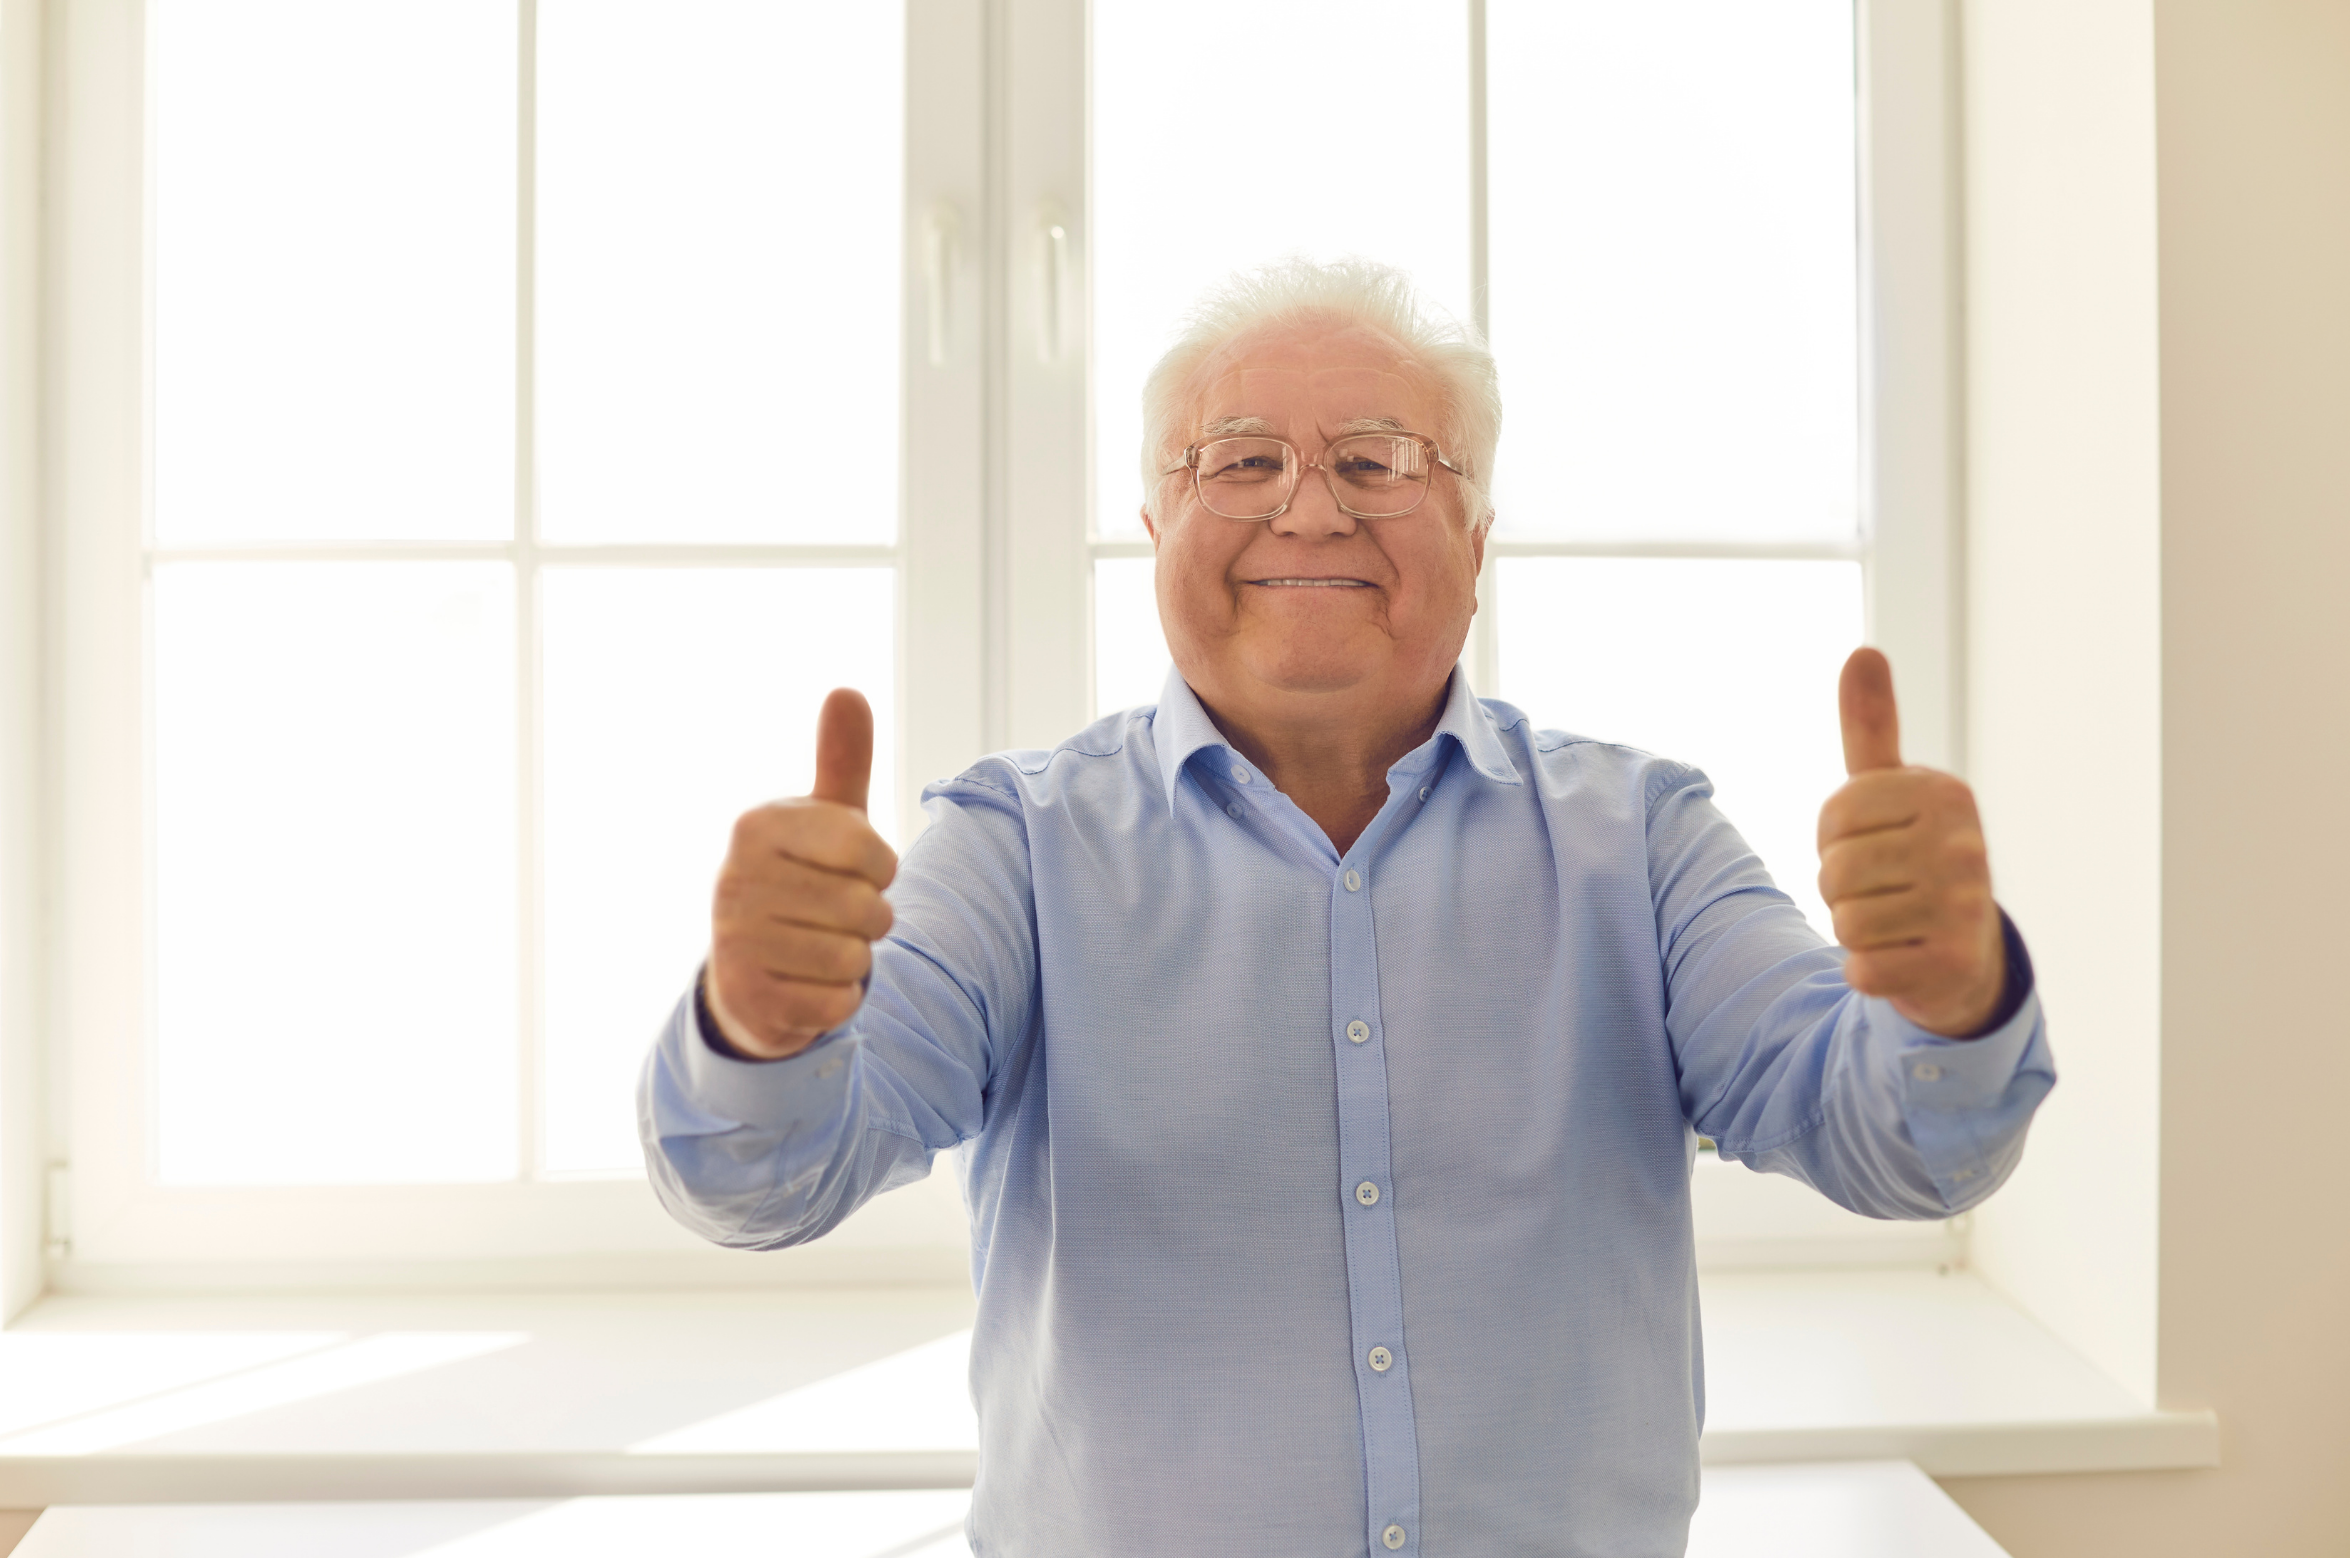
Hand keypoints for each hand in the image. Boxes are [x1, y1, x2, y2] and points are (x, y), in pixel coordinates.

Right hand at [706, 689, 897, 1059]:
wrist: (751, 973)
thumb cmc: (803, 882)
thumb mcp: (825, 822)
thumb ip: (842, 762)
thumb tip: (846, 691)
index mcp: (757, 827)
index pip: (866, 848)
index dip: (881, 867)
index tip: (858, 870)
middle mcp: (735, 879)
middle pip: (865, 907)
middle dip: (870, 919)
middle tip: (839, 917)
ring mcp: (735, 942)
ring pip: (853, 957)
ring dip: (854, 960)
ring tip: (823, 948)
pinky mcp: (747, 1000)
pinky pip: (836, 1002)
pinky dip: (837, 999)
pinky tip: (808, 985)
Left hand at [1817, 648, 2005, 1036]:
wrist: (1965, 956)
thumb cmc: (1914, 859)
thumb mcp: (1891, 790)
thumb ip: (1872, 727)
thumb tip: (1862, 651)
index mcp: (1945, 795)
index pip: (1834, 817)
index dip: (1834, 839)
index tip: (1871, 844)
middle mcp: (1965, 846)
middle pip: (1835, 871)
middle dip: (1842, 889)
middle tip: (1885, 891)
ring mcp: (1965, 907)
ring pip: (1846, 921)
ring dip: (1857, 930)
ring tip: (1895, 922)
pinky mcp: (1953, 966)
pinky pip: (1863, 970)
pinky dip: (1869, 972)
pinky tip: (1904, 960)